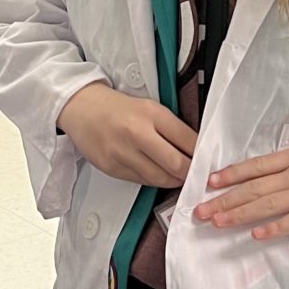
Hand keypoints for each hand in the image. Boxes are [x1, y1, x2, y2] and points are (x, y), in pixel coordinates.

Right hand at [59, 82, 195, 188]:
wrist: (81, 107)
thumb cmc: (118, 107)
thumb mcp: (149, 107)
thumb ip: (171, 127)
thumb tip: (194, 148)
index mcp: (151, 113)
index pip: (187, 139)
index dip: (201, 154)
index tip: (207, 160)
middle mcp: (137, 133)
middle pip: (175, 164)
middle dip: (190, 173)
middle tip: (197, 176)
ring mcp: (122, 152)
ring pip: (159, 178)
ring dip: (173, 181)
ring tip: (180, 178)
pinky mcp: (111, 167)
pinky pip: (140, 181)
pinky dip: (153, 181)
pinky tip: (159, 176)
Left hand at [193, 107, 288, 239]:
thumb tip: (278, 173)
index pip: (255, 165)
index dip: (231, 175)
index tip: (207, 182)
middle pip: (254, 188)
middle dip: (224, 200)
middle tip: (197, 212)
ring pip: (268, 203)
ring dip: (239, 213)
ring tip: (215, 222)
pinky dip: (276, 226)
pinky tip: (256, 234)